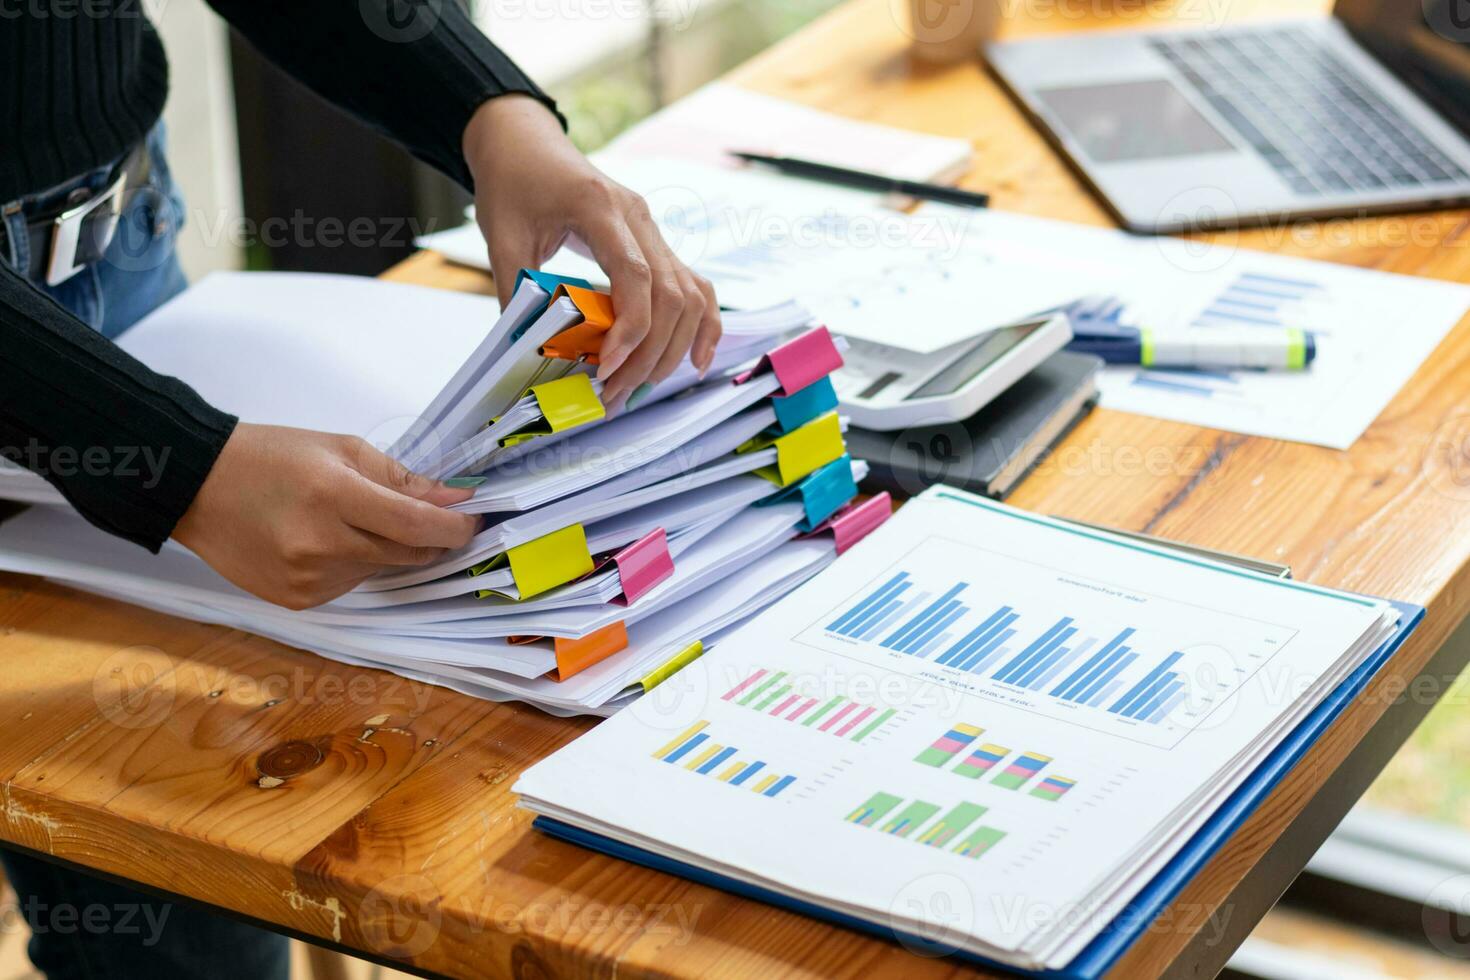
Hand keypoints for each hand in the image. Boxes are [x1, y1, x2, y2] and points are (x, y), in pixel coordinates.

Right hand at [173, 423, 477, 609]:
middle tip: (429, 516)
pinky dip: (351, 565)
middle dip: (427, 537)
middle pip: (407, 553)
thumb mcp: (340, 450)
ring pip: (379, 570)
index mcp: (333, 496)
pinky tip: (320, 542)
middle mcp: (321, 545)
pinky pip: (350, 585)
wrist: (196, 486)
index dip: (455, 526)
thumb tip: (456, 499)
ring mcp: (307, 579)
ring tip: (345, 519)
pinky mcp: (297, 600)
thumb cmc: (272, 456)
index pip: (415, 524)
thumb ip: (401, 480)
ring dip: (382, 549)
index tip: (475, 519)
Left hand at [463, 95, 721, 404]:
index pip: (636, 275)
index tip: (608, 366)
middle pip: (670, 295)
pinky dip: (701, 324)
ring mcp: (654, 229)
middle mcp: (640, 218)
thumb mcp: (502, 237)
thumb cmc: (512, 182)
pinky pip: (695, 286)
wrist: (523, 141)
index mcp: (600, 208)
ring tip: (638, 386)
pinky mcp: (655, 242)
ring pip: (689, 296)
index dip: (630, 327)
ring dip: (671, 348)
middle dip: (648, 353)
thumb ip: (518, 292)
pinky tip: (695, 359)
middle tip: (615, 392)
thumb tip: (529, 353)